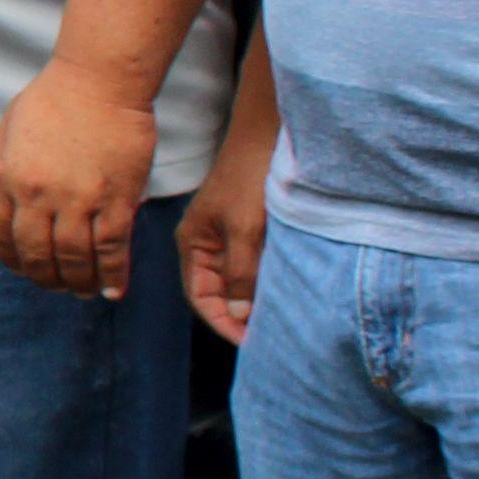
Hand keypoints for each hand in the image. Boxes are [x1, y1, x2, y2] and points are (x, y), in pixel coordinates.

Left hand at [0, 56, 158, 299]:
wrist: (99, 79)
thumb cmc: (52, 100)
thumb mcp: (8, 134)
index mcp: (7, 178)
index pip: (0, 233)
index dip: (11, 258)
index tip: (22, 268)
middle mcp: (39, 195)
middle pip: (36, 254)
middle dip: (43, 277)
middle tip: (54, 286)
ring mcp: (79, 199)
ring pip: (74, 258)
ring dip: (76, 283)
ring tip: (80, 292)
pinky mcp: (117, 199)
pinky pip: (112, 248)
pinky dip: (112, 275)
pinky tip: (111, 291)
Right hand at [177, 130, 271, 347]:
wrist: (269, 134)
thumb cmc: (251, 177)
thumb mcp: (245, 230)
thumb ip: (240, 275)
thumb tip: (237, 316)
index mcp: (193, 244)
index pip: (201, 298)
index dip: (223, 323)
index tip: (251, 344)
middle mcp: (206, 243)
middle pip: (217, 292)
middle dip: (239, 317)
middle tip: (270, 338)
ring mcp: (227, 235)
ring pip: (237, 280)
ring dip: (254, 299)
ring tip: (280, 319)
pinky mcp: (248, 227)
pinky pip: (253, 264)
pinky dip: (266, 280)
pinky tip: (285, 288)